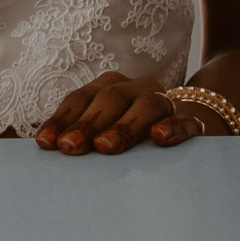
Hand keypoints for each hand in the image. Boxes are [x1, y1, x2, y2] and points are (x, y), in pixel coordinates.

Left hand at [34, 70, 206, 154]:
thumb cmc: (133, 136)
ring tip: (106, 147)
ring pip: (146, 105)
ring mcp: (167, 102)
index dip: (62, 119)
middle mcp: (136, 89)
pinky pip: (184, 120)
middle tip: (70, 148)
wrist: (188, 126)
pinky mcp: (193, 121)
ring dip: (124, 125)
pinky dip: (173, 127)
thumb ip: (81, 139)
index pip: (81, 99)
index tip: (46, 143)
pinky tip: (160, 137)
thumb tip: (48, 152)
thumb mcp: (105, 133)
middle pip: (110, 100)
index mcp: (110, 88)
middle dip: (87, 124)